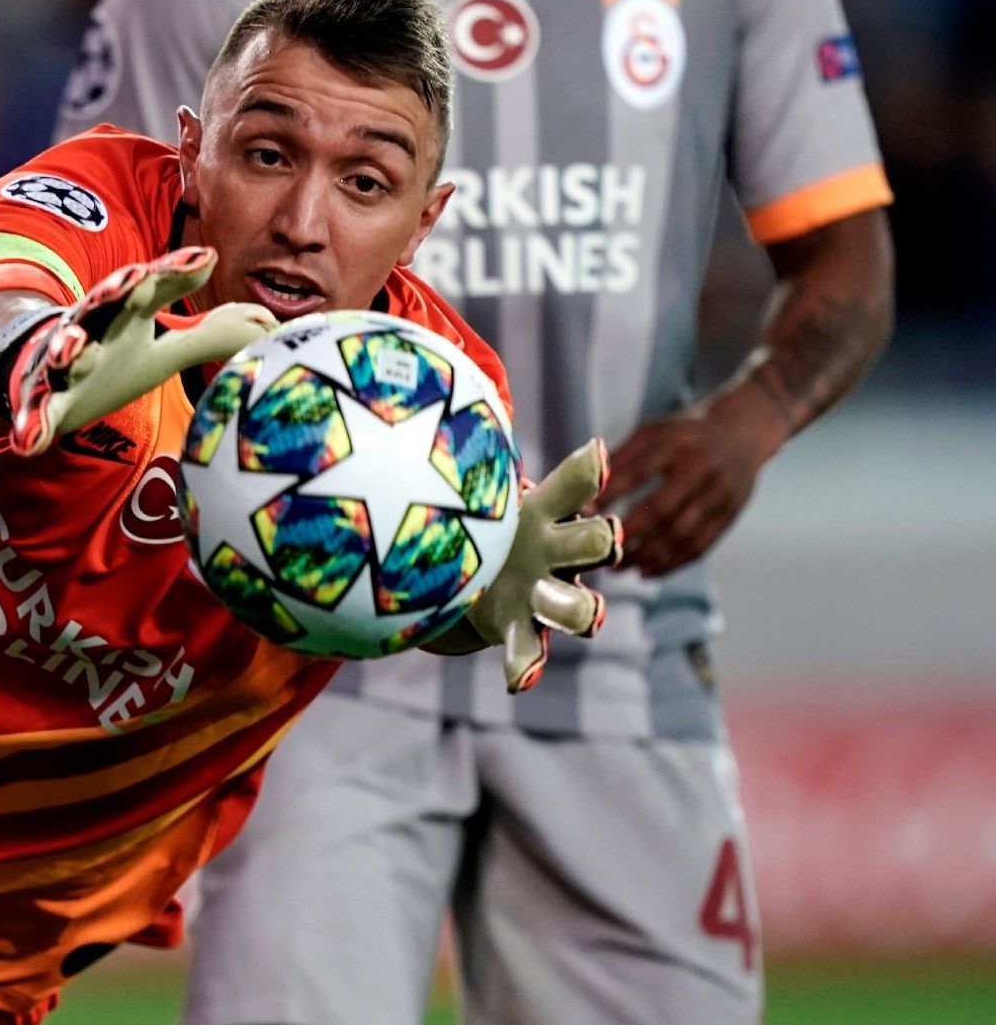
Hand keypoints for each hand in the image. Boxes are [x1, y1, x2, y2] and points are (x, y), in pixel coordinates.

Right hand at [8, 246, 275, 455]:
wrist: (40, 372)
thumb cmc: (112, 355)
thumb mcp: (163, 346)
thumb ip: (210, 332)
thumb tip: (269, 321)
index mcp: (122, 313)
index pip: (151, 286)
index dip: (174, 273)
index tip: (204, 259)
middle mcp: (91, 330)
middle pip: (102, 306)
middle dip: (114, 293)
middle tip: (133, 281)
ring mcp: (63, 365)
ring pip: (63, 353)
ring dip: (68, 349)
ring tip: (74, 349)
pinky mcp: (43, 402)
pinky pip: (35, 414)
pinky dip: (31, 426)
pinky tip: (29, 441)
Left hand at [457, 439, 623, 691]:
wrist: (480, 571)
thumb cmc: (485, 519)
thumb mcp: (483, 485)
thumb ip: (466, 450)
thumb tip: (430, 360)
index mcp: (550, 510)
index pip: (576, 486)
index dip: (586, 472)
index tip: (595, 454)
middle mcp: (559, 551)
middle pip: (593, 542)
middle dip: (601, 539)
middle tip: (611, 538)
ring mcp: (546, 593)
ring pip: (577, 602)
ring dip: (582, 607)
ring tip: (593, 615)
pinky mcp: (523, 629)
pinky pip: (528, 651)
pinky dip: (526, 665)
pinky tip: (520, 682)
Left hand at [596, 382, 789, 576]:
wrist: (744, 430)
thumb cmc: (685, 433)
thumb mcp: (653, 432)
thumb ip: (620, 458)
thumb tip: (584, 488)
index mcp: (676, 443)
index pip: (637, 472)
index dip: (610, 495)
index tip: (584, 514)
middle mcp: (701, 468)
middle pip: (662, 510)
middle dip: (629, 535)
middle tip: (602, 552)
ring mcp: (720, 493)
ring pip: (682, 534)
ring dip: (648, 556)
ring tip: (619, 566)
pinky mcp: (731, 514)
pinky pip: (701, 546)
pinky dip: (672, 564)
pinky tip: (647, 572)